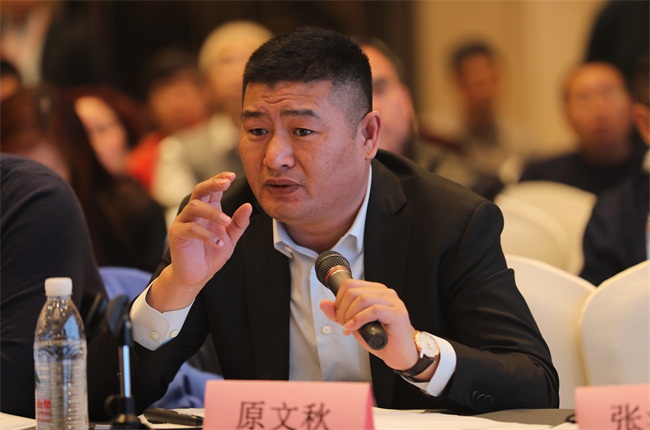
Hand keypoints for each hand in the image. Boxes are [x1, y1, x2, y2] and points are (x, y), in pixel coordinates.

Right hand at [149, 172, 251, 311]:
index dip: (220, 179)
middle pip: (199, 190)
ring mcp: (183, 222)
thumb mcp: (231, 238)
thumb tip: (248, 206)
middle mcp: (194, 212)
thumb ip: (239, 223)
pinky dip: (206, 235)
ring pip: (194, 206)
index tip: (232, 175)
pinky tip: (218, 243)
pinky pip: (190, 229)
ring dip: (212, 212)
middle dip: (212, 184)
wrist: (197, 275)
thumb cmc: (212, 254)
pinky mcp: (177, 235)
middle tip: (227, 183)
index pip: (212, 189)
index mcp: (207, 210)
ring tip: (226, 222)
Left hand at [319, 280, 419, 371]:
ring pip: (362, 298)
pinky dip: (358, 320)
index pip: (349, 284)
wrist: (399, 355)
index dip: (339, 300)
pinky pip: (373, 310)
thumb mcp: (354, 324)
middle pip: (353, 291)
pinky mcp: (397, 313)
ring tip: (349, 328)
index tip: (339, 316)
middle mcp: (385, 292)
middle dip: (342, 309)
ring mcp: (393, 301)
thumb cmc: (380, 339)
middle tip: (344, 324)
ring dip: (350, 315)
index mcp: (375, 291)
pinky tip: (354, 329)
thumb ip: (339, 314)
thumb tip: (324, 303)